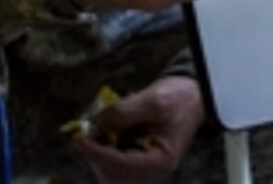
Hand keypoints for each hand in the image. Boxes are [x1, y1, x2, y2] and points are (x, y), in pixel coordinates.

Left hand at [74, 76, 205, 183]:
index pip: (121, 166)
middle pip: (113, 176)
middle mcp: (153, 172)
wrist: (193, 96)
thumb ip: (124, 112)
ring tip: (94, 133)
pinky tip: (103, 134)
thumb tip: (95, 123)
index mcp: (161, 161)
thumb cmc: (179, 98)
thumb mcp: (153, 100)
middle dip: (96, 155)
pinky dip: (104, 152)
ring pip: (111, 174)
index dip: (96, 153)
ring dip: (98, 154)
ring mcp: (146, 168)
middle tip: (85, 132)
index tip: (79, 136)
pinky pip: (115, 166)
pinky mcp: (139, 161)